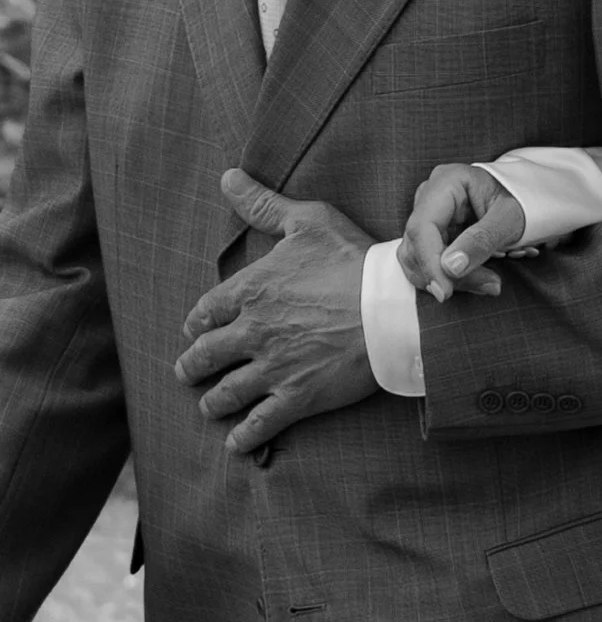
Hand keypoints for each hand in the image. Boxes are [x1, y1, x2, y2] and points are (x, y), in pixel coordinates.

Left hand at [175, 170, 379, 453]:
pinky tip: (236, 443)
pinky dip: (244, 437)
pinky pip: (261, 423)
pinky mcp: (298, 396)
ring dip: (212, 401)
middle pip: (206, 356)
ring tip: (208, 407)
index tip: (195, 330)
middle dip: (192, 366)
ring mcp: (273, 368)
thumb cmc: (354, 261)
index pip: (206, 311)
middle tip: (188, 372)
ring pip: (226, 392)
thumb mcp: (309, 221)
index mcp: (251, 290)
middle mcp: (253, 332)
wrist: (392, 308)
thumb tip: (227, 177)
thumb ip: (264, 205)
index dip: (197, 323)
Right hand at [398, 164, 525, 302]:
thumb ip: (482, 240)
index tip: (444, 292)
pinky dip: (449, 278)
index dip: (429, 263)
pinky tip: (477, 279)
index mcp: (446, 182)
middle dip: (446, 275)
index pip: (422, 227)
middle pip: (418, 245)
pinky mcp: (433, 233)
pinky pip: (428, 262)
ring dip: (448, 279)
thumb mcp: (510, 219)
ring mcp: (428, 214)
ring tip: (489, 283)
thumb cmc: (523, 202)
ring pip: (417, 258)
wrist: (530, 199)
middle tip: (489, 285)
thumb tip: (450, 267)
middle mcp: (430, 196)